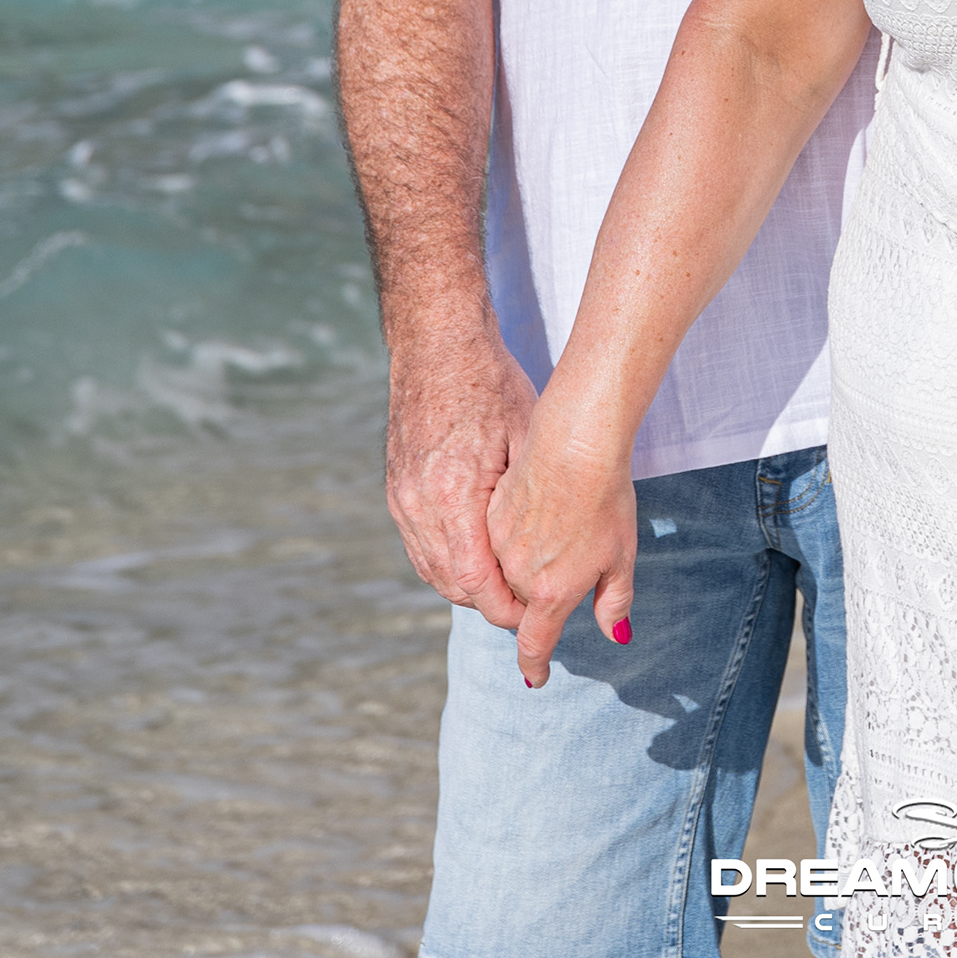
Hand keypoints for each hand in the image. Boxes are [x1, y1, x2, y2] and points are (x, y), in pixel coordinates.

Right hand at [382, 328, 539, 628]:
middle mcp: (419, 506)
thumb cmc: (492, 384)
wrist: (437, 344)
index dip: (508, 607)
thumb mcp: (529, 436)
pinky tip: (479, 560)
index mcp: (454, 496)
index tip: (537, 613)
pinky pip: (420, 548)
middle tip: (530, 604)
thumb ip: (537, 501)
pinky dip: (448, 564)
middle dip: (491, 602)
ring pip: (433, 571)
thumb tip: (560, 552)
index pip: (478, 583)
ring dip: (469, 586)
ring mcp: (402, 500)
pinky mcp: (396, 493)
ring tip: (510, 586)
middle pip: (453, 585)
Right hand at [487, 410, 638, 688]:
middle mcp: (516, 574)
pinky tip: (526, 521)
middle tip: (555, 585)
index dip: (534, 665)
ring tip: (544, 549)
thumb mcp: (621, 553)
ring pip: (498, 578)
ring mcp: (495, 545)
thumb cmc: (607, 496)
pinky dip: (502, 548)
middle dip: (533, 606)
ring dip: (514, 578)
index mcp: (551, 590)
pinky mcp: (483, 515)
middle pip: (517, 607)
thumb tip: (617, 635)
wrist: (575, 439)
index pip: (535, 643)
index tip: (535, 679)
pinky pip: (486, 547)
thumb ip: (615, 600)